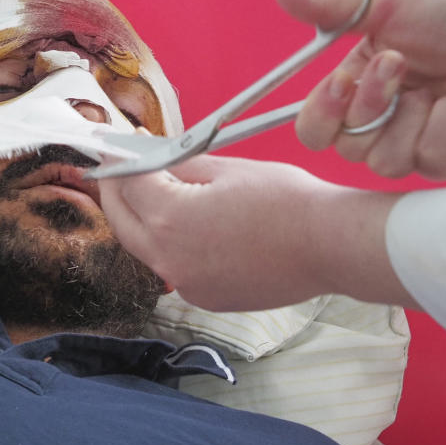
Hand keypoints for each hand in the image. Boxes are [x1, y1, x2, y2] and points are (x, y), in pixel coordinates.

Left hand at [99, 154, 410, 311]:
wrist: (330, 246)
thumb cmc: (286, 201)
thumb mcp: (225, 168)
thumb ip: (178, 165)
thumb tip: (151, 158)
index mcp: (169, 220)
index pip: (126, 184)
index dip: (120, 159)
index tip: (116, 145)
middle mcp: (168, 260)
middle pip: (123, 222)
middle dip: (115, 192)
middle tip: (117, 168)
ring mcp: (186, 285)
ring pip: (145, 248)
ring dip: (140, 220)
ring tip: (148, 193)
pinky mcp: (205, 299)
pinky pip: (173, 267)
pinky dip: (168, 245)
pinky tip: (183, 226)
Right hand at [270, 0, 445, 179]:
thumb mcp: (387, 9)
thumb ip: (330, 6)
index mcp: (353, 93)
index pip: (312, 128)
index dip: (322, 113)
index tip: (346, 80)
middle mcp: (376, 126)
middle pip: (345, 147)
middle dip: (374, 105)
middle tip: (402, 66)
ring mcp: (408, 149)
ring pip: (382, 160)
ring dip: (412, 116)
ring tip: (437, 89)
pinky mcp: (440, 164)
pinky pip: (424, 160)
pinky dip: (445, 126)